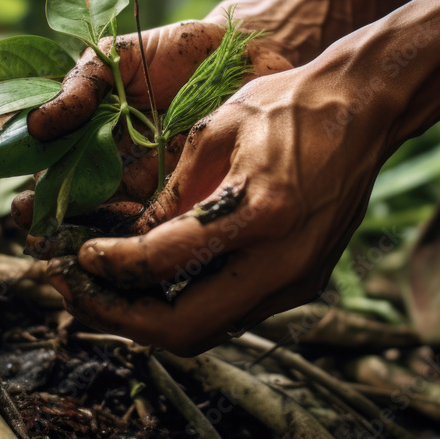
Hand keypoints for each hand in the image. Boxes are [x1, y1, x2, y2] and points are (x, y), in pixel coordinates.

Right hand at [13, 20, 292, 252]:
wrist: (243, 52)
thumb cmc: (177, 50)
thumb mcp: (118, 57)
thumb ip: (80, 84)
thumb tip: (36, 125)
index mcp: (95, 134)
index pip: (56, 171)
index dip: (37, 193)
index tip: (22, 207)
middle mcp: (120, 164)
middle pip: (81, 205)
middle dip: (58, 226)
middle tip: (42, 239)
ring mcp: (155, 181)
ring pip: (119, 218)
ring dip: (96, 236)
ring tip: (80, 246)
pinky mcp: (192, 189)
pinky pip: (164, 216)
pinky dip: (146, 229)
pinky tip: (130, 235)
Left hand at [45, 63, 390, 355]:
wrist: (363, 111)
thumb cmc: (290, 106)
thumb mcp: (217, 131)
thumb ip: (171, 193)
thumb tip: (126, 240)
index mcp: (260, 211)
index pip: (164, 262)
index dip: (112, 265)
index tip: (78, 255)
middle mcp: (283, 261)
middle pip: (183, 328)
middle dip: (118, 318)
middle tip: (76, 293)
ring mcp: (298, 279)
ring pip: (206, 332)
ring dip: (148, 321)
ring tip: (105, 294)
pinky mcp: (304, 282)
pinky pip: (231, 313)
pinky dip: (185, 308)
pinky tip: (155, 285)